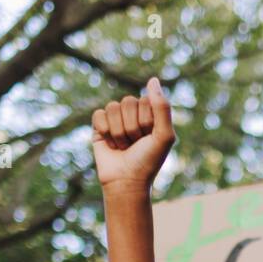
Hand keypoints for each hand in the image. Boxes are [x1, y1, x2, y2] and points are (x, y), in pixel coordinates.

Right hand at [92, 77, 174, 194]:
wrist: (126, 182)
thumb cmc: (148, 161)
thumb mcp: (164, 135)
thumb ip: (162, 107)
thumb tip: (153, 79)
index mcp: (150, 113)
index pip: (145, 100)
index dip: (146, 121)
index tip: (149, 139)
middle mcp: (133, 113)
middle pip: (127, 102)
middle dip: (132, 127)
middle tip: (135, 144)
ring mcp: (116, 119)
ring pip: (112, 107)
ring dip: (118, 132)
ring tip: (124, 146)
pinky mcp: (99, 126)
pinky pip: (98, 114)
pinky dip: (104, 131)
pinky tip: (110, 144)